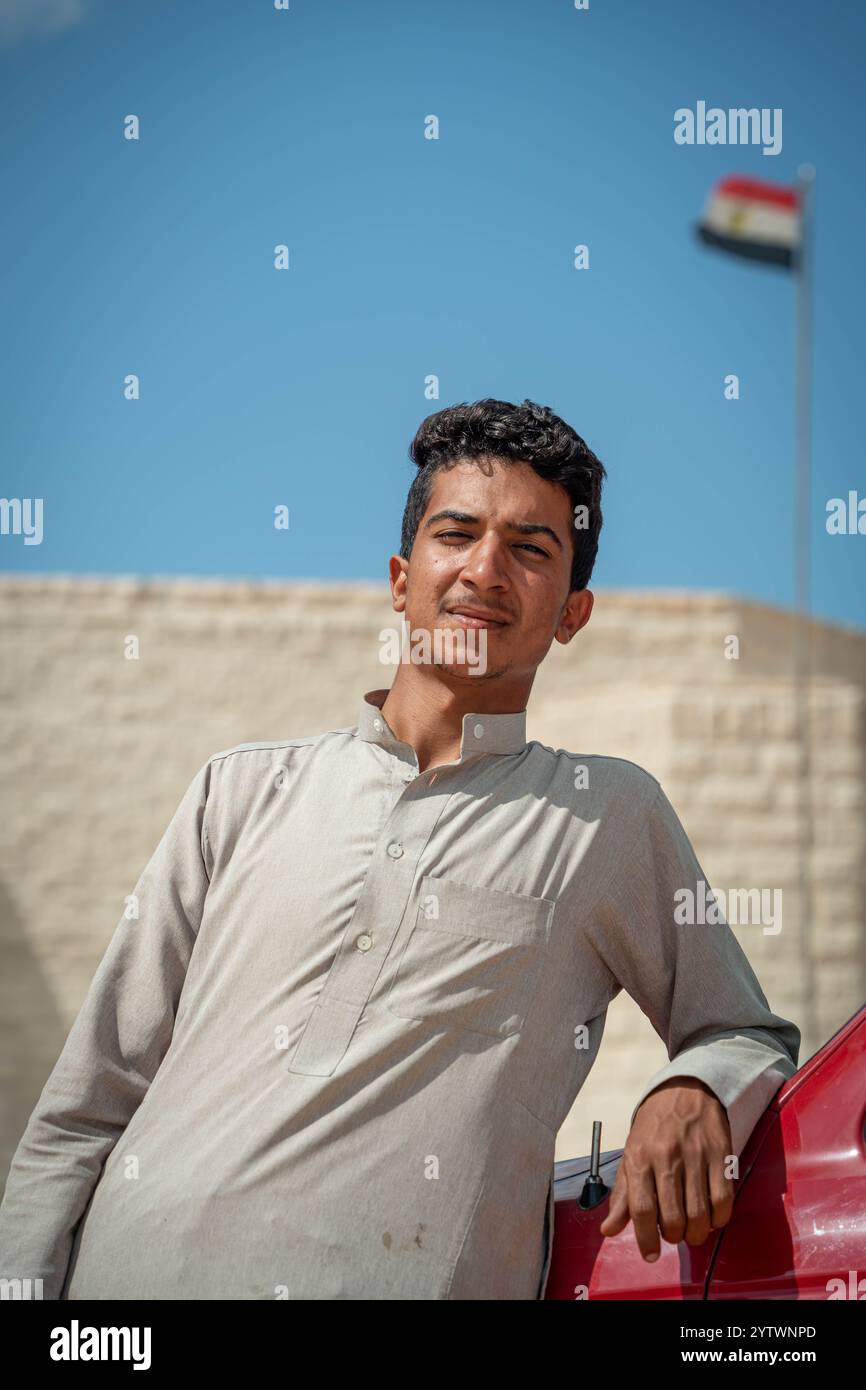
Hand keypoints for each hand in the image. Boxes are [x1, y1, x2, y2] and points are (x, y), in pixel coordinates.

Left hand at [598, 1076, 734, 1262]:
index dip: (646, 1239)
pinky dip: (719, 1218)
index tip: (651, 1254)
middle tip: (674, 1234)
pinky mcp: (721, 1154)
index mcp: (639, 1157)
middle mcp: (666, 1156)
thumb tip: (608, 1230)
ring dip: (696, 1233)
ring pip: (699, 1214)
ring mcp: (695, 1155)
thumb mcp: (631, 1153)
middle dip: (674, 1236)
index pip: (641, 1208)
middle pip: (673, 1217)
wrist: (684, 1087)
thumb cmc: (654, 1126)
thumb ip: (622, 1195)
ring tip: (692, 1230)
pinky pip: (724, 1199)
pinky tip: (712, 1217)